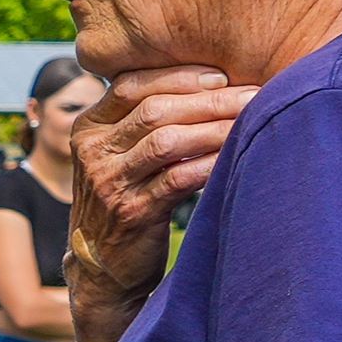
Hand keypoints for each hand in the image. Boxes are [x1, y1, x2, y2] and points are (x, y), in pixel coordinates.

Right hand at [70, 67, 257, 310]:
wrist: (103, 266)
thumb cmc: (125, 199)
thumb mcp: (118, 154)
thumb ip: (141, 120)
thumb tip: (210, 79)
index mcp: (88, 128)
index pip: (131, 85)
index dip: (179, 75)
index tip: (222, 75)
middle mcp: (92, 152)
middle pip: (153, 111)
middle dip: (210, 100)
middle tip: (253, 93)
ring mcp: (108, 184)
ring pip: (166, 141)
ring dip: (215, 128)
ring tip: (252, 120)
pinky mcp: (130, 213)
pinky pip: (177, 179)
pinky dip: (210, 163)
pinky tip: (236, 155)